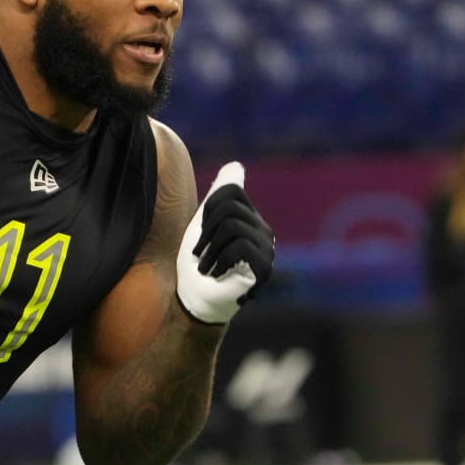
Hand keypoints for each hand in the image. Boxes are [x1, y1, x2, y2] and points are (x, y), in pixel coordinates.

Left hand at [176, 162, 274, 323]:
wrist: (197, 299)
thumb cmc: (198, 263)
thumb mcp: (204, 224)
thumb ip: (219, 197)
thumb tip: (236, 165)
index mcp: (250, 219)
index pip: (231, 191)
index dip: (208, 209)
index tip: (202, 233)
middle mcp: (263, 231)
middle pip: (228, 208)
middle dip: (205, 231)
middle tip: (201, 254)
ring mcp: (267, 249)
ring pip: (232, 226)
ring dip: (209, 249)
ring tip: (205, 267)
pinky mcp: (265, 267)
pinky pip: (239, 245)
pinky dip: (218, 259)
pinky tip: (216, 274)